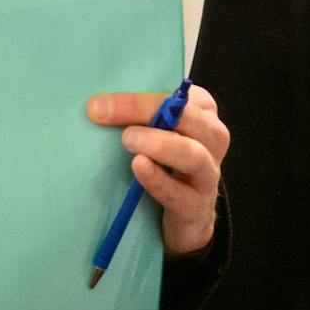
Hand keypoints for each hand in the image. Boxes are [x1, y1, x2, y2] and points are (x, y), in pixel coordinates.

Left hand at [85, 85, 227, 257]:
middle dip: (143, 110)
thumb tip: (96, 106)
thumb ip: (139, 116)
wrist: (189, 214)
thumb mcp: (159, 132)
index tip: (100, 102)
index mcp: (202, 111)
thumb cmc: (168, 162)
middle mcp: (213, 138)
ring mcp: (209, 174)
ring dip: (160, 144)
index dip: (138, 97)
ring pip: (193, 154)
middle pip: (186, 117)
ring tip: (128, 139)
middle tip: (103, 113)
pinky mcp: (197, 206)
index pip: (177, 95)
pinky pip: (181, 193)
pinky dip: (158, 180)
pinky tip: (138, 168)